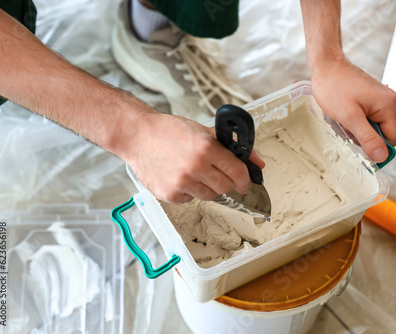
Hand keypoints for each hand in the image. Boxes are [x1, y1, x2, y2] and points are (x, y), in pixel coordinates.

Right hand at [124, 113, 264, 202]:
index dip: (246, 179)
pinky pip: (190, 200)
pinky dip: (189, 191)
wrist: (138, 136)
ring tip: (193, 171)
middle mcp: (195, 167)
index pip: (238, 172)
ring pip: (210, 196)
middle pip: (226, 188)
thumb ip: (232, 147)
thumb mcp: (203, 131)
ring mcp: (182, 182)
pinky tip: (178, 176)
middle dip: (225, 182)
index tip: (246, 182)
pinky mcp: (170, 194)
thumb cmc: (169, 131)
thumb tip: (258, 163)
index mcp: (206, 148)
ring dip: (207, 187)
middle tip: (216, 173)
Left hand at [311, 58, 395, 162]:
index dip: (377, 147)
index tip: (359, 147)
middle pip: (382, 133)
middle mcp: (388, 101)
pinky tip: (344, 113)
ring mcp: (380, 98)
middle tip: (347, 127)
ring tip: (344, 117)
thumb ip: (367, 138)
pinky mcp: (370, 98)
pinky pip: (367, 117)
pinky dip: (355, 119)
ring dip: (358, 127)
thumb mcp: (350, 118)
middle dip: (364, 135)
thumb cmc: (334, 87)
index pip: (392, 139)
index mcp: (388, 106)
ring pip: (373, 126)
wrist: (325, 66)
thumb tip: (382, 156)